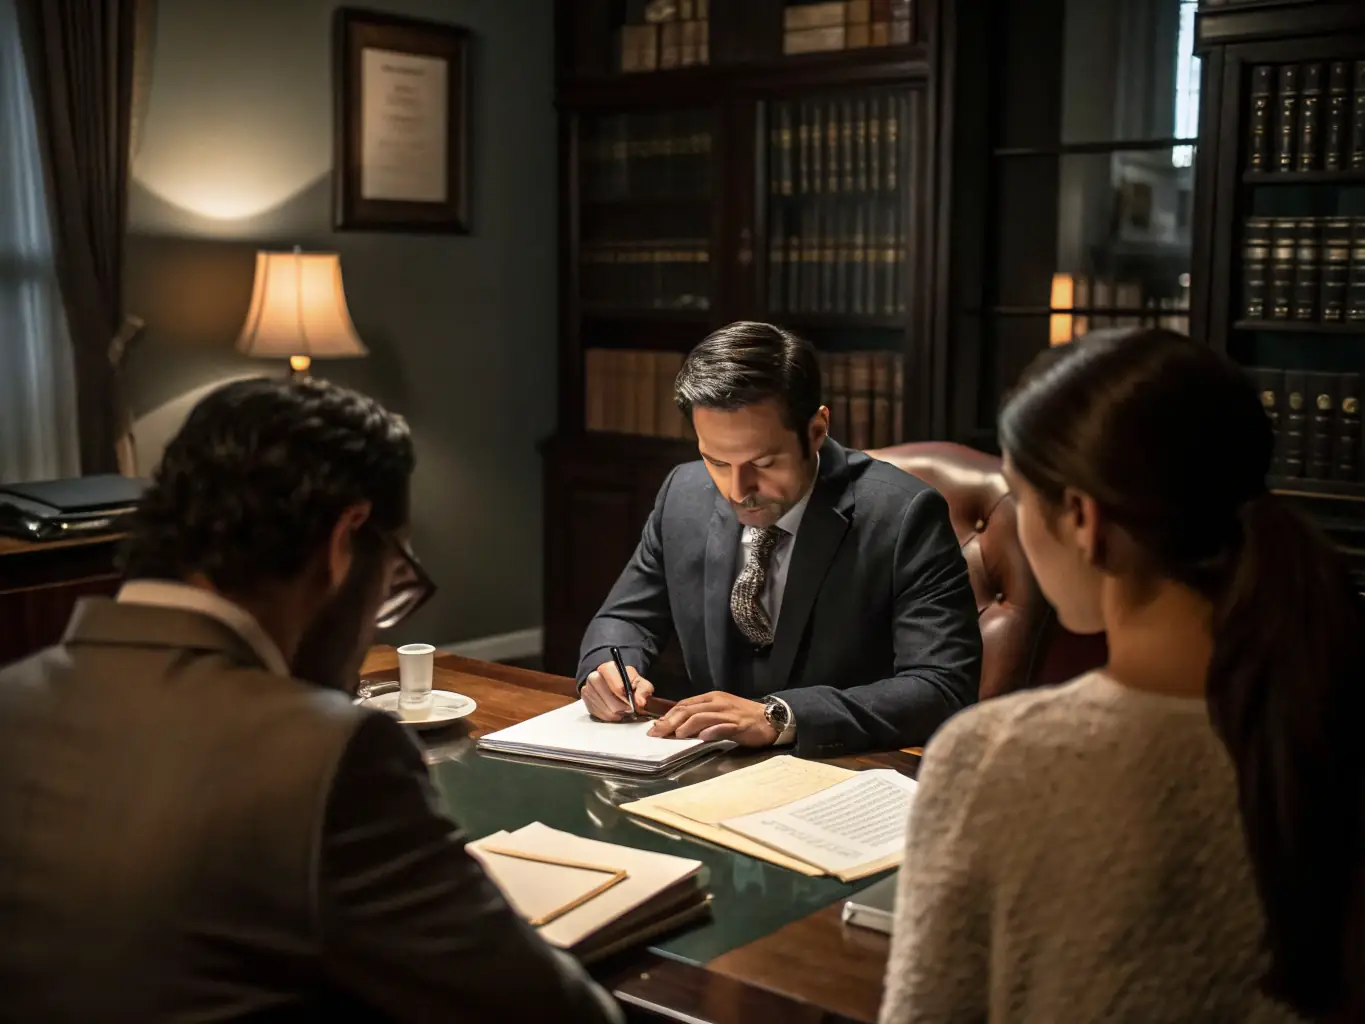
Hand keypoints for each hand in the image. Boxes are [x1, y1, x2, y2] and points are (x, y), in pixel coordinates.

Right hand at [582, 660, 653, 721]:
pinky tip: (614, 714)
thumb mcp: (641, 684)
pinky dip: (606, 716)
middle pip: (605, 694)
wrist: (617, 686)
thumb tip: (640, 703)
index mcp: (608, 668)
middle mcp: (594, 676)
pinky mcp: (586, 701)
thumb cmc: (629, 684)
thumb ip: (643, 691)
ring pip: (600, 705)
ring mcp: (587, 688)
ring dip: (613, 712)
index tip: (631, 703)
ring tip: (622, 712)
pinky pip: (595, 712)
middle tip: (628, 710)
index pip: (614, 683)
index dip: (623, 695)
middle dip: (619, 705)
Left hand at [648, 691, 777, 746]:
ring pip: (702, 716)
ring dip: (687, 726)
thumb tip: (680, 729)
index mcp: (711, 698)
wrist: (771, 718)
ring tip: (675, 736)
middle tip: (656, 733)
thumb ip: (702, 718)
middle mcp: (717, 703)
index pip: (684, 704)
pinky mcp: (739, 724)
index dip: (668, 715)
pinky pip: (723, 727)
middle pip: (689, 710)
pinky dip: (711, 731)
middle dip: (670, 721)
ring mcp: (728, 713)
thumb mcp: (719, 713)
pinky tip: (703, 737)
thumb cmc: (743, 717)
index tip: (655, 727)